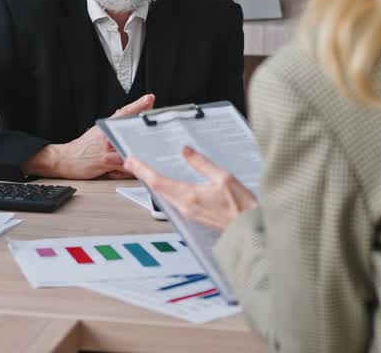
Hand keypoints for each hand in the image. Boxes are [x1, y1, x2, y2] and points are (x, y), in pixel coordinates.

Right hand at [21, 94, 154, 179]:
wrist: (66, 159)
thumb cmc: (83, 146)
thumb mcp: (97, 131)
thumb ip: (111, 123)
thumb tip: (125, 112)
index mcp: (105, 126)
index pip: (125, 112)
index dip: (138, 104)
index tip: (150, 99)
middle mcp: (106, 135)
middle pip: (130, 131)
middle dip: (144, 131)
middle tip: (157, 128)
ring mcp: (106, 149)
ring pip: (129, 149)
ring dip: (140, 152)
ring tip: (150, 152)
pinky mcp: (104, 163)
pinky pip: (123, 166)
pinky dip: (131, 168)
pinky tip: (136, 168)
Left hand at [124, 146, 257, 230]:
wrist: (249, 229)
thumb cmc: (241, 206)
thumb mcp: (224, 178)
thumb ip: (202, 163)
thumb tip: (185, 150)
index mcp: (190, 196)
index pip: (158, 181)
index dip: (142, 170)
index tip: (131, 160)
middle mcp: (185, 207)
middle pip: (157, 189)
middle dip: (143, 174)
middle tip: (131, 163)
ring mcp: (188, 213)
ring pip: (164, 195)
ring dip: (153, 182)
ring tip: (144, 171)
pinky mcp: (193, 216)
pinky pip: (173, 201)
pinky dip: (164, 190)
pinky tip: (166, 184)